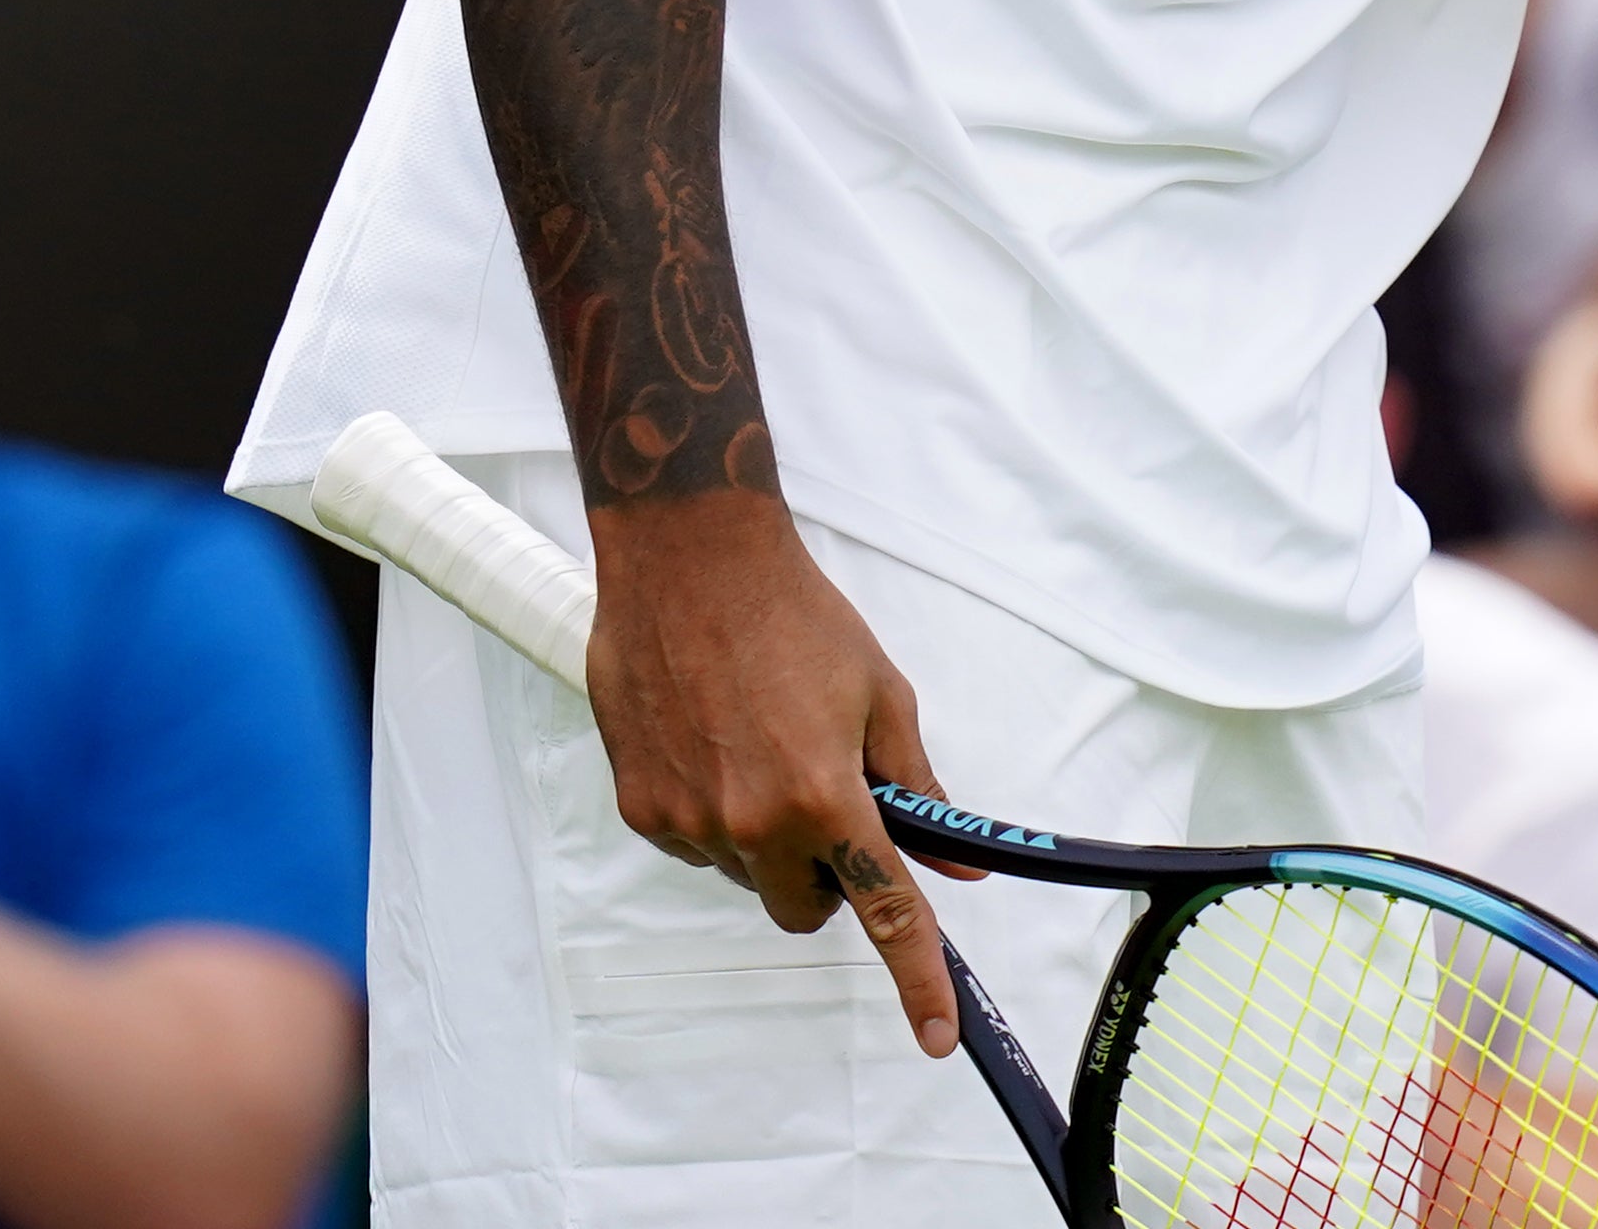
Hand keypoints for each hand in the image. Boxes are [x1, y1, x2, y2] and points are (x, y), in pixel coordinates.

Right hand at [581, 490, 966, 1059]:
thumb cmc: (794, 615)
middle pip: (805, 908)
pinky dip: (714, 815)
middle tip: (831, 807)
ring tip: (763, 746)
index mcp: (824, 795)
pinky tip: (716, 745)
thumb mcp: (879, 693)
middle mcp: (752, 822)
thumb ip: (914, 786)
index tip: (935, 1037)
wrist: (688, 560)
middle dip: (827, 879)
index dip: (916, 980)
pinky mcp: (641, 806)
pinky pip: (695, 844)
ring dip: (767, 840)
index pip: (883, 911)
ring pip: (748, 876)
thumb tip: (956, 858)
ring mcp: (688, 821)